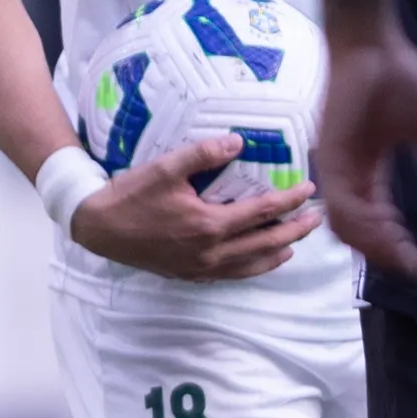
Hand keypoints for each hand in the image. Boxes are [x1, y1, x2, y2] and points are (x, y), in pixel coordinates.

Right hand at [70, 134, 321, 279]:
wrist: (99, 228)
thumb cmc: (131, 196)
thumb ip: (204, 153)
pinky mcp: (191, 274)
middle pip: (266, 243)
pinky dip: (255, 267)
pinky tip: (264, 260)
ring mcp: (201, 268)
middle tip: (317, 218)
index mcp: (208, 225)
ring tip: (297, 242)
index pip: (262, 212)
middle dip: (296, 230)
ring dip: (279, 252)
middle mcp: (210, 252)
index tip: (309, 188)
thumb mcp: (166, 168)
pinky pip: (233, 275)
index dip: (290, 200)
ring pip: (252, 264)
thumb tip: (239, 142)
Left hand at [318, 31, 416, 275]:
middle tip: (409, 264)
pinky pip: (342, 201)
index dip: (394, 245)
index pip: (378, 220)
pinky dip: (363, 222)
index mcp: (370, 171)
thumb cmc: (398, 76)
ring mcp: (338, 166)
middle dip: (383, 252)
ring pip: (346, 224)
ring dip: (373, 243)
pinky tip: (387, 230)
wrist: (375, 42)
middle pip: (357, 230)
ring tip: (400, 252)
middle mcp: (350, 174)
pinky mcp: (332, 155)